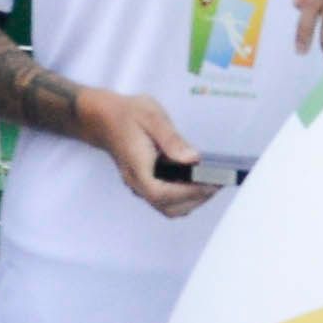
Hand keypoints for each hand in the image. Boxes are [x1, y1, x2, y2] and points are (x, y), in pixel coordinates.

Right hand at [83, 87, 219, 218]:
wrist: (104, 117)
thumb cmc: (128, 115)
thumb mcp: (151, 117)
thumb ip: (172, 139)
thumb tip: (193, 158)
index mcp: (137, 167)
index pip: (161, 193)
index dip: (188, 192)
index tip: (211, 184)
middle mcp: (137, 182)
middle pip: (168, 207)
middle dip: (195, 199)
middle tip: (218, 183)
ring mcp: (140, 185)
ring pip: (168, 207)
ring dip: (191, 201)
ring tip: (212, 183)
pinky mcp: (146, 183)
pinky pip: (166, 200)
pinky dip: (185, 196)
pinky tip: (198, 181)